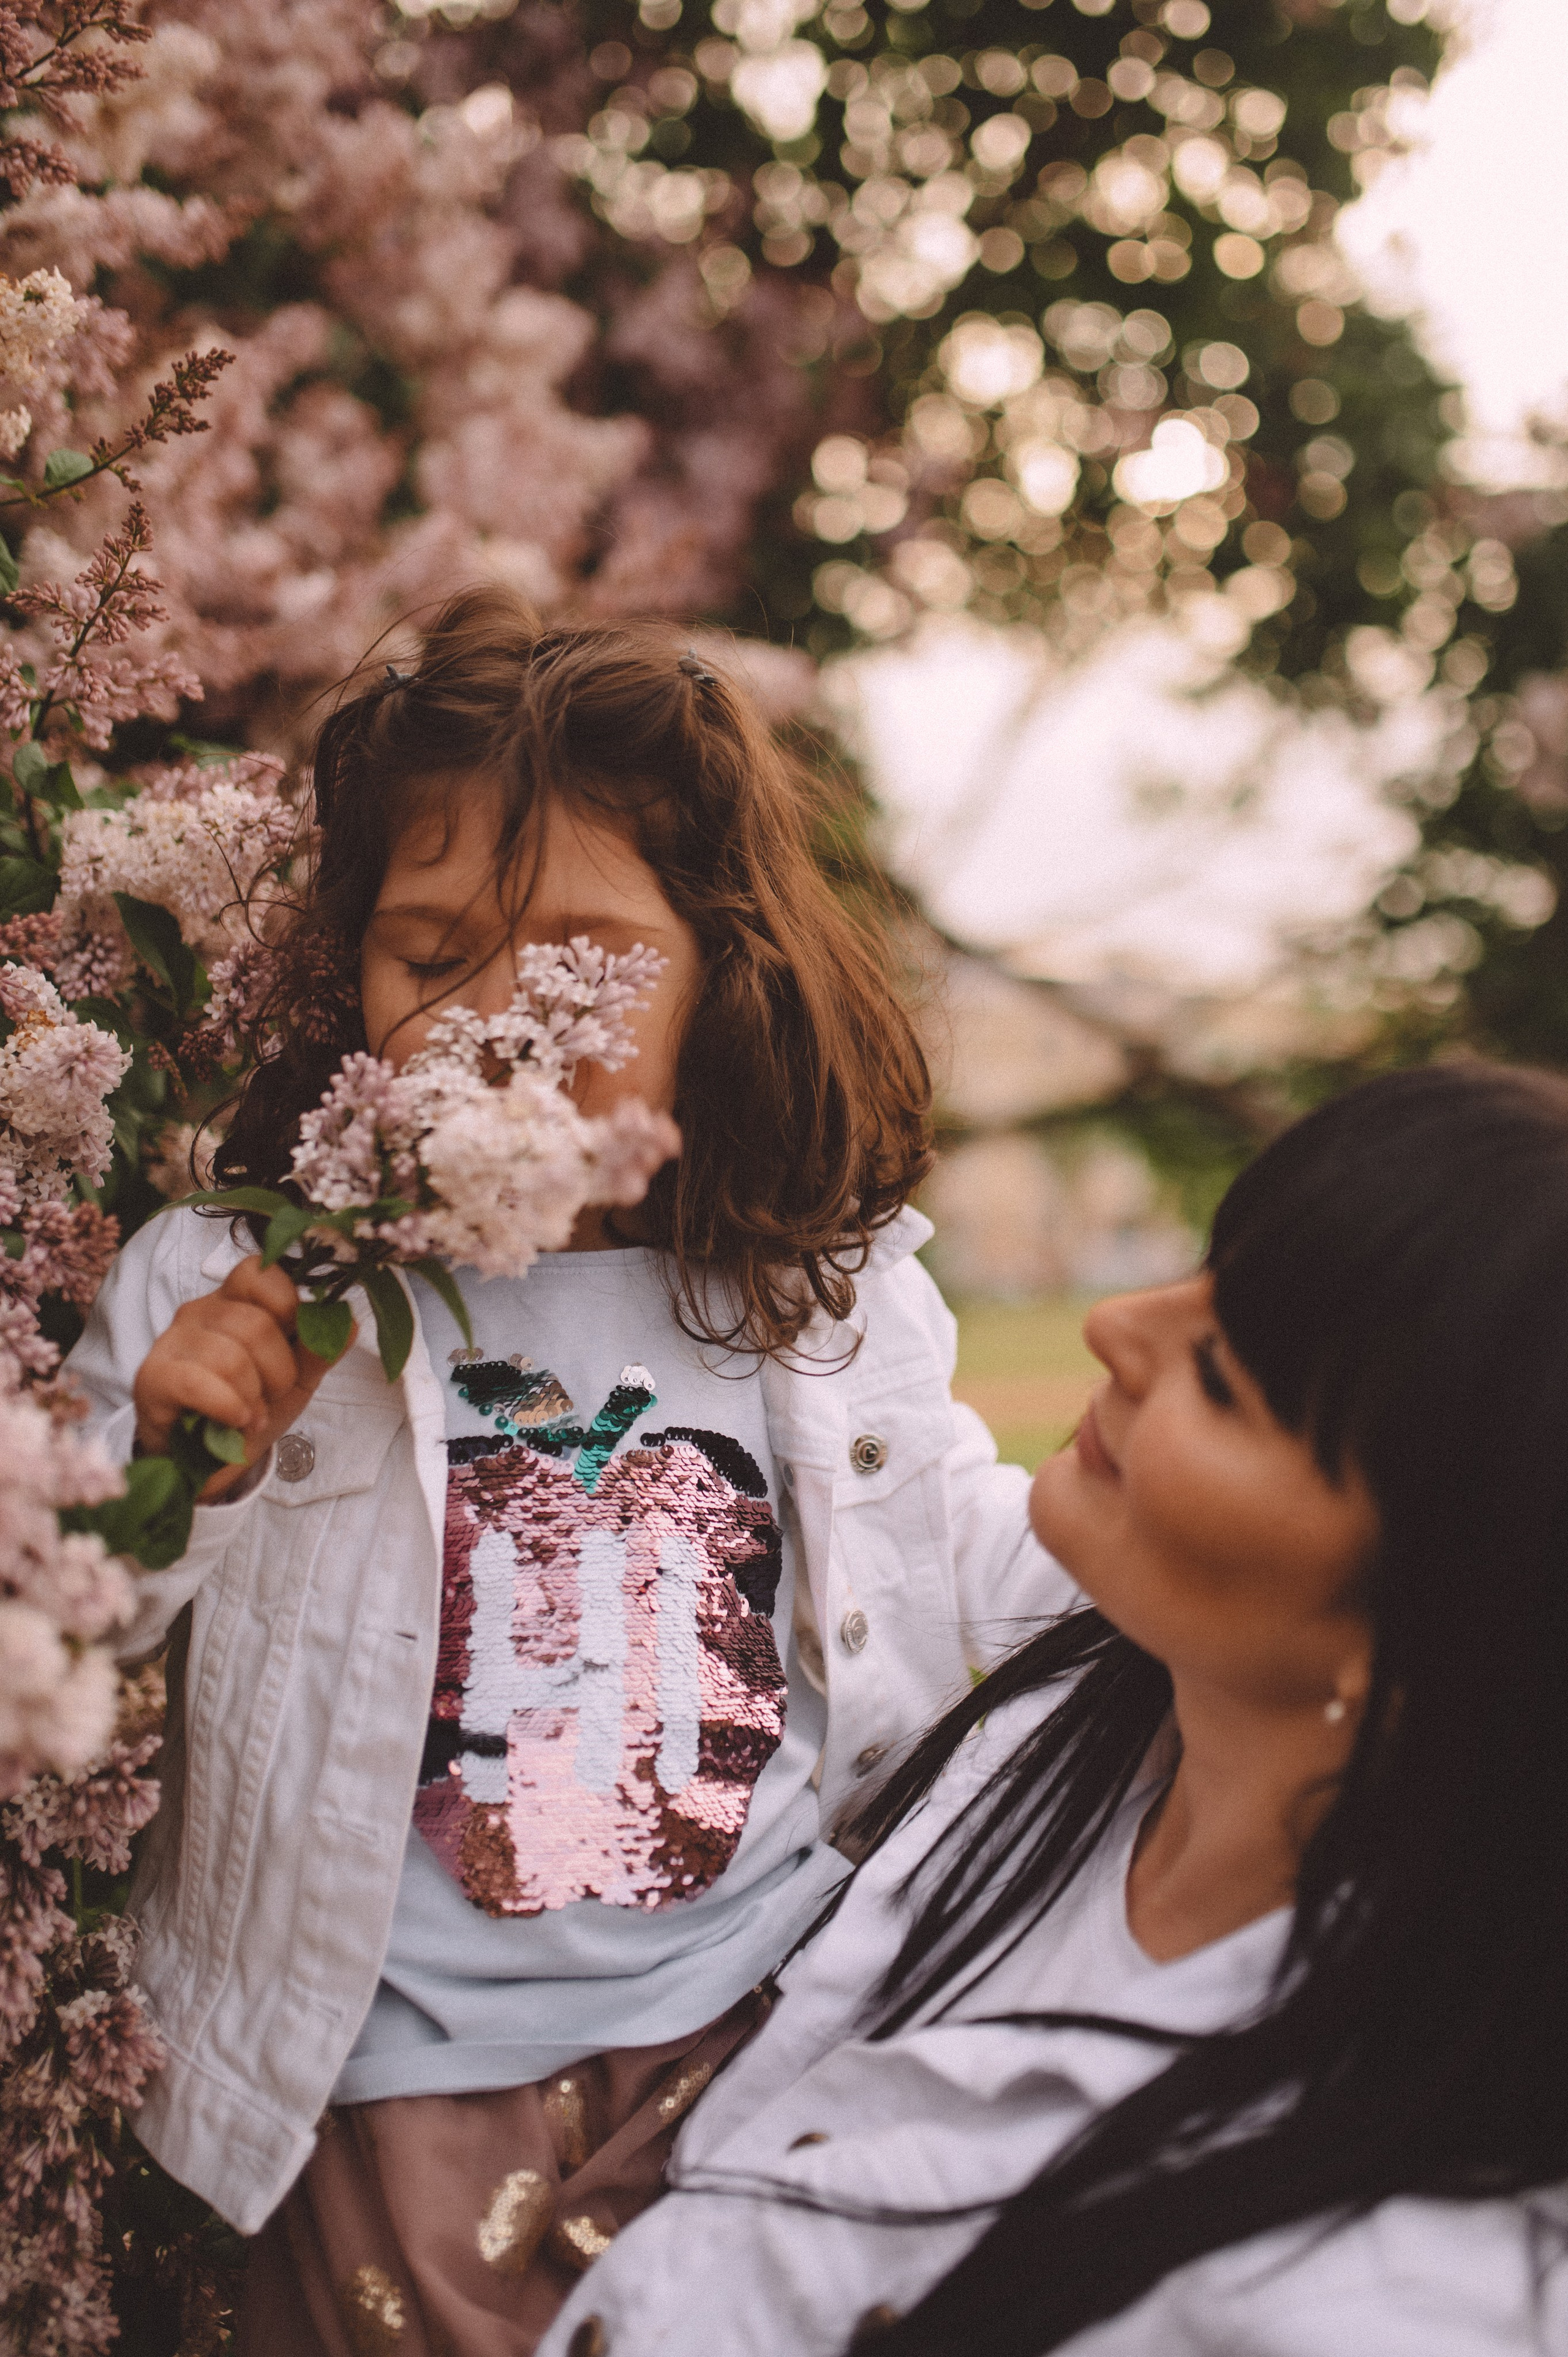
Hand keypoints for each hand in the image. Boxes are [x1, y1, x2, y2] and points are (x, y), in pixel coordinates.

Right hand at [132, 1257, 352, 1500]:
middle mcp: (200, 1311)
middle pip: (255, 1323)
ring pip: (230, 1356)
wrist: (209, 1462)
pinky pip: (197, 1382)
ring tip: (251, 1415)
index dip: (288, 1303)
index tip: (294, 1339)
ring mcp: (172, 1342)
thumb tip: (349, 1321)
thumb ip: (320, 1350)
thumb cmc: (251, 1409)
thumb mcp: (296, 1380)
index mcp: (236, 1300)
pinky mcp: (152, 1378)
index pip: (260, 1271)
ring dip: (253, 1396)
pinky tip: (235, 1422)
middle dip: (278, 1370)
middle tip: (272, 1395)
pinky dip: (227, 1407)